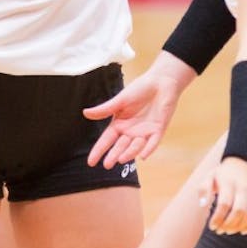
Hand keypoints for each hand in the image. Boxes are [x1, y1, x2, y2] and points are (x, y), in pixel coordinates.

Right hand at [85, 53, 192, 168]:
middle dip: (113, 156)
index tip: (90, 163)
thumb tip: (85, 113)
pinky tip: (143, 156)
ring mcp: (144, 132)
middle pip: (120, 147)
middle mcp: (131, 131)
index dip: (99, 150)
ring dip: (129, 153)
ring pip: (135, 147)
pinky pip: (153, 143)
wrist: (161, 82)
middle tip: (107, 165)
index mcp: (119, 124)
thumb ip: (105, 109)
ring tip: (121, 159)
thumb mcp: (120, 100)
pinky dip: (148, 149)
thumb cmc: (139, 89)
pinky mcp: (158, 131)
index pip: (107, 140)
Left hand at [202, 156, 246, 235]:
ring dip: (239, 227)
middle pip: (239, 210)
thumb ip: (204, 189)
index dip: (218, 217)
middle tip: (219, 230)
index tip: (212, 226)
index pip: (225, 203)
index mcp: (229, 183)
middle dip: (228, 224)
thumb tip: (203, 205)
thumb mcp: (209, 176)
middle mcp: (243, 189)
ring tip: (228, 231)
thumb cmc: (221, 175)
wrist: (242, 164)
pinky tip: (243, 231)